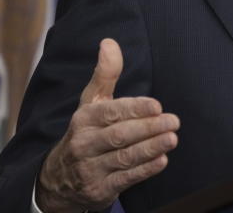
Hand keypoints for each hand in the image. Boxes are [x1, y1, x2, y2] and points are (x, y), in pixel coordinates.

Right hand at [35, 39, 179, 212]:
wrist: (58, 180)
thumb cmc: (85, 132)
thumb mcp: (90, 103)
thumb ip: (105, 74)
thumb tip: (109, 42)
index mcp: (84, 119)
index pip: (111, 112)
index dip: (134, 109)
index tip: (157, 106)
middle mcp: (84, 143)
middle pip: (119, 135)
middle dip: (148, 128)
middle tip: (173, 121)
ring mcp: (90, 169)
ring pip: (123, 157)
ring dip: (150, 148)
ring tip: (172, 138)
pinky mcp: (99, 190)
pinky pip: (125, 179)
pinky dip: (145, 170)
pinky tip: (162, 160)